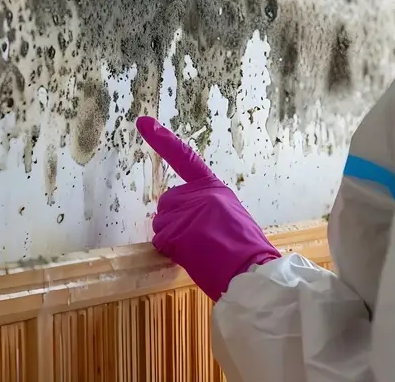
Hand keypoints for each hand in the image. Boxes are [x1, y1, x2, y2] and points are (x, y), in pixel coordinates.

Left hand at [136, 116, 280, 300]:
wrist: (251, 271)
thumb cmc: (246, 252)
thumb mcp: (232, 218)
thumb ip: (208, 210)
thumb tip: (190, 221)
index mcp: (214, 188)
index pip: (185, 159)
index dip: (162, 140)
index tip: (143, 122)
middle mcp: (199, 194)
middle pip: (167, 204)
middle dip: (175, 222)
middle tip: (199, 241)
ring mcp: (186, 211)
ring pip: (161, 224)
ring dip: (173, 238)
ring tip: (200, 250)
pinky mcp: (176, 231)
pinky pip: (160, 241)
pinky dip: (171, 251)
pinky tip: (193, 256)